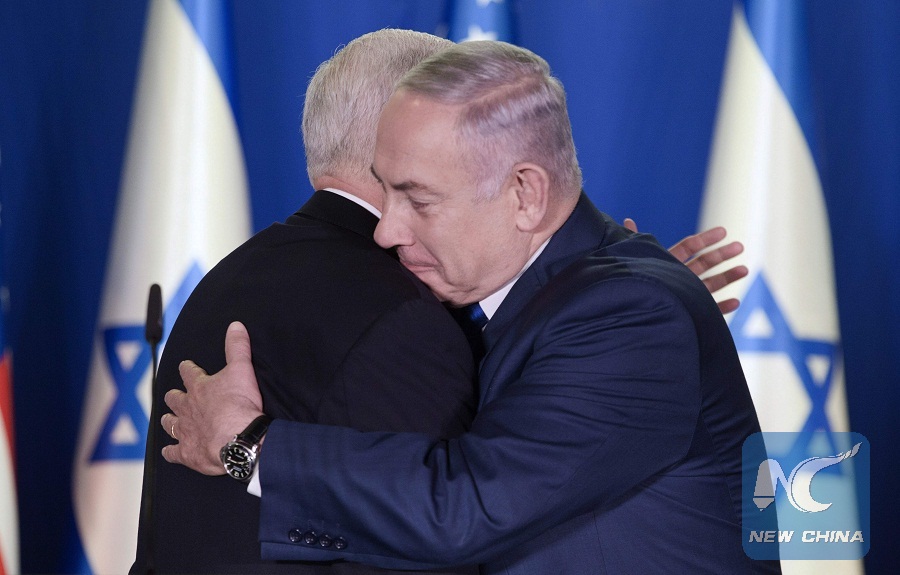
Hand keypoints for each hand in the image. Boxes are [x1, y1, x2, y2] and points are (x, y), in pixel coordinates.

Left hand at [162, 321, 264, 474]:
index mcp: (199, 388)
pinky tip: (168, 451)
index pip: (188, 373)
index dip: (187, 368)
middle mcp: (187, 408)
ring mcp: (184, 431)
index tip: (185, 366)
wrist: (239, 439)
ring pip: (169, 423)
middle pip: (174, 399)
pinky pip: (172, 452)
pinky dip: (170, 451)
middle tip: (175, 395)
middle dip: (174, 396)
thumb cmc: (240, 405)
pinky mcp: (186, 452)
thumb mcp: (242, 369)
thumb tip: (235, 325)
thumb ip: (237, 347)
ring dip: (169, 421)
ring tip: (169, 419)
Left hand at [624, 219, 747, 313]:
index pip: (690, 247)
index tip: (723, 231)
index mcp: (668, 261)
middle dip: (722, 255)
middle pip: (704, 263)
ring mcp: (686, 294)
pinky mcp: (690, 313)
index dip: (706, 239)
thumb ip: (634, 242)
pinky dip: (722, 307)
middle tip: (739, 246)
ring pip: (711, 285)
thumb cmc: (628, 283)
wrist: (628, 315)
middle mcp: (680, 276)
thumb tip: (627, 220)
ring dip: (728, 277)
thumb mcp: (633, 260)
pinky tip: (736, 301)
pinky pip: (709, 311)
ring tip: (744, 270)